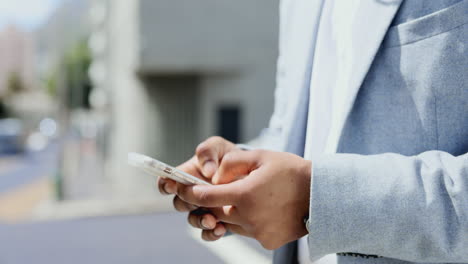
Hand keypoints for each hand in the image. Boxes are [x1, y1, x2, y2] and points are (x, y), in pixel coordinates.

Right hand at [156, 136, 236, 238]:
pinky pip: (208, 233)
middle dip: (186, 203)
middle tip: (196, 202)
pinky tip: (221, 229)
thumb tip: (207, 171)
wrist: (251, 172)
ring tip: (212, 221)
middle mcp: (192, 194)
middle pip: (179, 203)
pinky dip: (212, 233)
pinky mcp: (217, 221)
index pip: (166, 182)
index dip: (165, 185)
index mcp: (186, 176)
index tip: (171, 186)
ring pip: (193, 220)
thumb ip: (208, 152)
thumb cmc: (228, 156)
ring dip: (200, 221)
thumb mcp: (218, 147)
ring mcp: (204, 209)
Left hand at [176, 149, 311, 249]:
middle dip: (217, 201)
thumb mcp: (260, 156)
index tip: (181, 188)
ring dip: (234, 212)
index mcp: (244, 195)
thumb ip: (232, 162)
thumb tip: (213, 176)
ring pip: (232, 223)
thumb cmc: (291, 171)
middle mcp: (248, 217)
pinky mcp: (268, 242)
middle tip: (227, 189)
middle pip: (217, 212)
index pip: (205, 196)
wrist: (322, 195)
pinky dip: (250, 222)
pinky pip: (249, 232)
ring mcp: (258, 233)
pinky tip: (265, 209)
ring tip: (252, 197)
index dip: (190, 192)